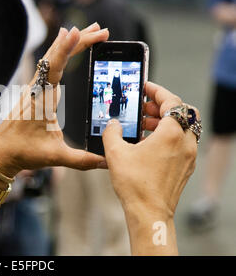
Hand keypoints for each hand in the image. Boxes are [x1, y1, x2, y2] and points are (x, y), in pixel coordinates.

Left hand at [0, 23, 109, 176]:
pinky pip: (50, 65)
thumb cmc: (23, 152)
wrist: (0, 153)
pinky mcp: (35, 90)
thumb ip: (82, 160)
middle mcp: (37, 89)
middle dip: (80, 40)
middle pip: (57, 56)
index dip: (65, 49)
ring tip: (93, 31)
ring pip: (53, 58)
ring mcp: (35, 87)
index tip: (74, 31)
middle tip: (102, 30)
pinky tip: (67, 44)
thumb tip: (107, 161)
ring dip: (72, 43)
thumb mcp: (55, 156)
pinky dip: (62, 52)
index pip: (54, 68)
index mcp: (41, 100)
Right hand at [103, 82, 197, 218]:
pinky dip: (169, 136)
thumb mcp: (115, 152)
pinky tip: (149, 144)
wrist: (149, 213)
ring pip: (183, 128)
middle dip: (163, 106)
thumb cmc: (135, 185)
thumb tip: (113, 123)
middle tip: (145, 108)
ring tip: (144, 125)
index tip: (146, 87)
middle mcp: (185, 143)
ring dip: (165, 122)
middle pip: (183, 112)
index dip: (158, 91)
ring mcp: (188, 156)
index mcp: (171, 134)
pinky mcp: (186, 167)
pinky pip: (182, 142)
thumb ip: (112, 131)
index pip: (172, 101)